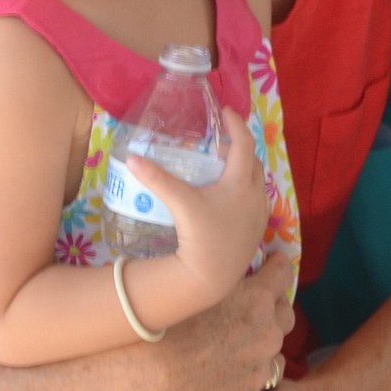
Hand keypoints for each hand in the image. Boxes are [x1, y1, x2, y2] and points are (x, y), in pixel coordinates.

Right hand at [127, 108, 268, 307]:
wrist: (211, 278)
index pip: (245, 143)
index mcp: (241, 183)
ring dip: (242, 169)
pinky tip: (226, 197)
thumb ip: (157, 178)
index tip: (226, 112)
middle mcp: (255, 195)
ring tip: (221, 167)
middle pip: (252, 161)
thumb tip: (132, 158)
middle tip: (219, 142)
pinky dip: (244, 189)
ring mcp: (258, 214)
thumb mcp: (180, 203)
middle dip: (239, 147)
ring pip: (255, 181)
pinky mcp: (255, 230)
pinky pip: (255, 199)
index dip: (236, 124)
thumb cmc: (200, 237)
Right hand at [160, 253, 294, 390]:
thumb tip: (229, 267)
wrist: (147, 373)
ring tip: (232, 354)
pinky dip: (242, 389)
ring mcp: (260, 371)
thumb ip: (225, 276)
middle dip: (272, 312)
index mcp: (257, 300)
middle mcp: (267, 334)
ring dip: (260, 353)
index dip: (276, 268)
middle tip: (248, 313)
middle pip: (285, 316)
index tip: (272, 266)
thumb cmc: (164, 321)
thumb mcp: (198, 285)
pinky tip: (223, 385)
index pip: (283, 275)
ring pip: (274, 358)